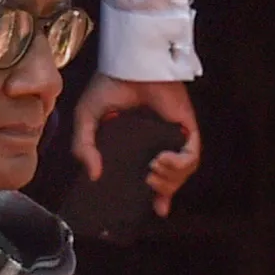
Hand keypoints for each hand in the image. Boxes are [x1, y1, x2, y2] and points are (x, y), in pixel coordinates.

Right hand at [72, 73, 200, 216]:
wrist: (128, 64)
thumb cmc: (108, 86)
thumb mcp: (85, 120)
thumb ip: (83, 147)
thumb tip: (93, 176)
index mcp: (137, 144)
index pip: (150, 175)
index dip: (154, 196)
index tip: (152, 210)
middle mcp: (158, 142)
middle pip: (170, 180)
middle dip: (163, 191)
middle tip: (148, 185)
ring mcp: (174, 136)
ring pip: (183, 172)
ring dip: (171, 181)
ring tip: (153, 171)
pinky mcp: (186, 128)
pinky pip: (192, 157)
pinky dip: (180, 165)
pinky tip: (162, 161)